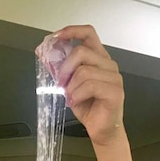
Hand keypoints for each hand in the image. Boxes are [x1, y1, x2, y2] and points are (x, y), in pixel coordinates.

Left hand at [49, 25, 124, 145]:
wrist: (101, 129)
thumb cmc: (88, 106)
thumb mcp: (69, 84)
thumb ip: (61, 69)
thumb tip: (44, 54)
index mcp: (98, 58)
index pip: (88, 33)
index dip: (72, 31)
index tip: (56, 37)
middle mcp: (108, 64)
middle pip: (81, 51)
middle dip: (65, 68)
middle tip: (61, 83)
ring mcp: (114, 77)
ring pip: (84, 71)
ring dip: (71, 87)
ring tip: (72, 97)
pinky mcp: (115, 91)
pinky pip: (90, 85)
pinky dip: (77, 95)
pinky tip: (76, 102)